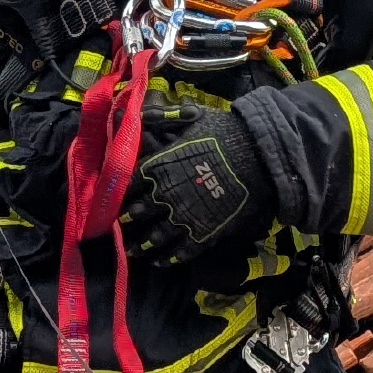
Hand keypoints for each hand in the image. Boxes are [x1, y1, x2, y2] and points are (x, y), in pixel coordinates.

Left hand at [120, 103, 274, 264]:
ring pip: (155, 237)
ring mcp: (184, 217)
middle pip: (137, 214)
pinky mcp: (203, 233)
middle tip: (118, 228)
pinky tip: (160, 261)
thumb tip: (133, 111)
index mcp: (158, 167)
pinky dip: (168, 259)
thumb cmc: (225, 132)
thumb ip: (162, 117)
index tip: (114, 200)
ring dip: (141, 246)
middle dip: (126, 221)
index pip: (128, 185)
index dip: (120, 194)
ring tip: (132, 251)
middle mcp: (165, 195)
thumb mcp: (191, 116)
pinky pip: (180, 251)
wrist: (259, 155)